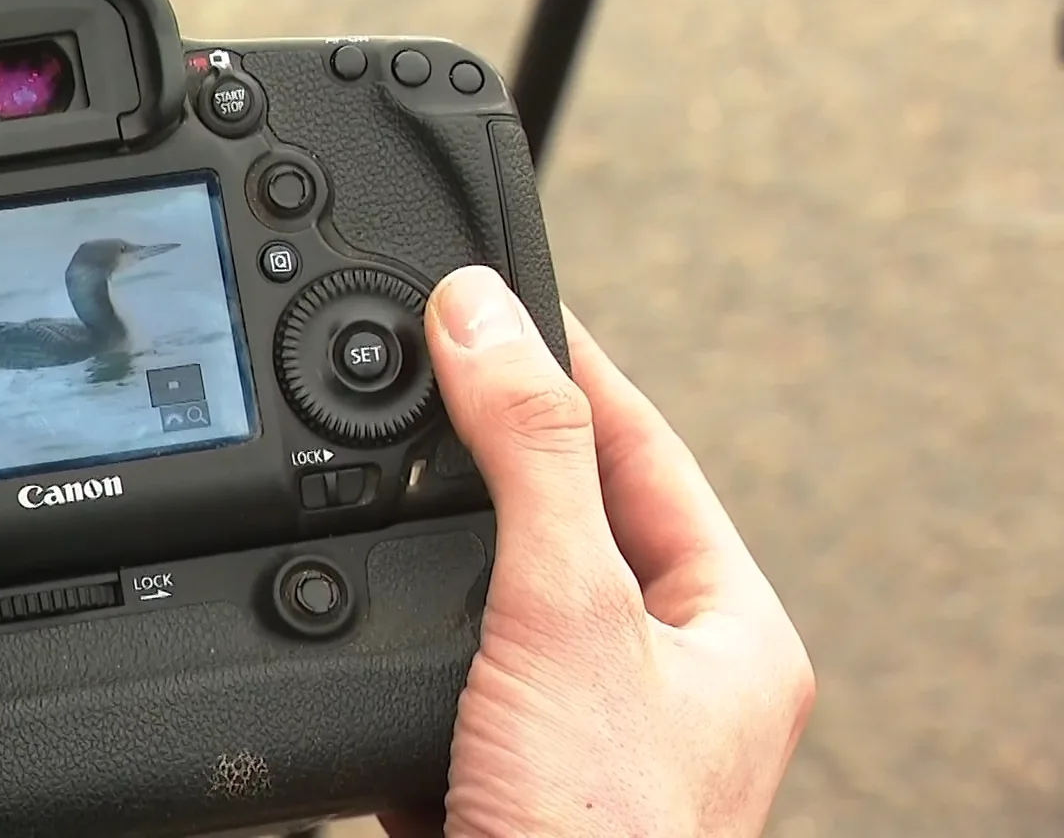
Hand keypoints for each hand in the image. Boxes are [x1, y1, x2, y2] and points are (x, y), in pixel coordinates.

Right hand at [385, 266, 814, 836]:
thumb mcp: (567, 612)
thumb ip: (529, 457)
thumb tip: (483, 315)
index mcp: (725, 626)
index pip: (643, 447)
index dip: (569, 363)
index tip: (494, 295)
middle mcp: (657, 675)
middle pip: (564, 513)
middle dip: (488, 444)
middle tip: (416, 366)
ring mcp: (569, 727)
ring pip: (490, 593)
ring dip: (427, 538)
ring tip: (367, 463)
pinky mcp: (489, 772)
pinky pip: (435, 669)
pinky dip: (383, 632)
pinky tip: (342, 601)